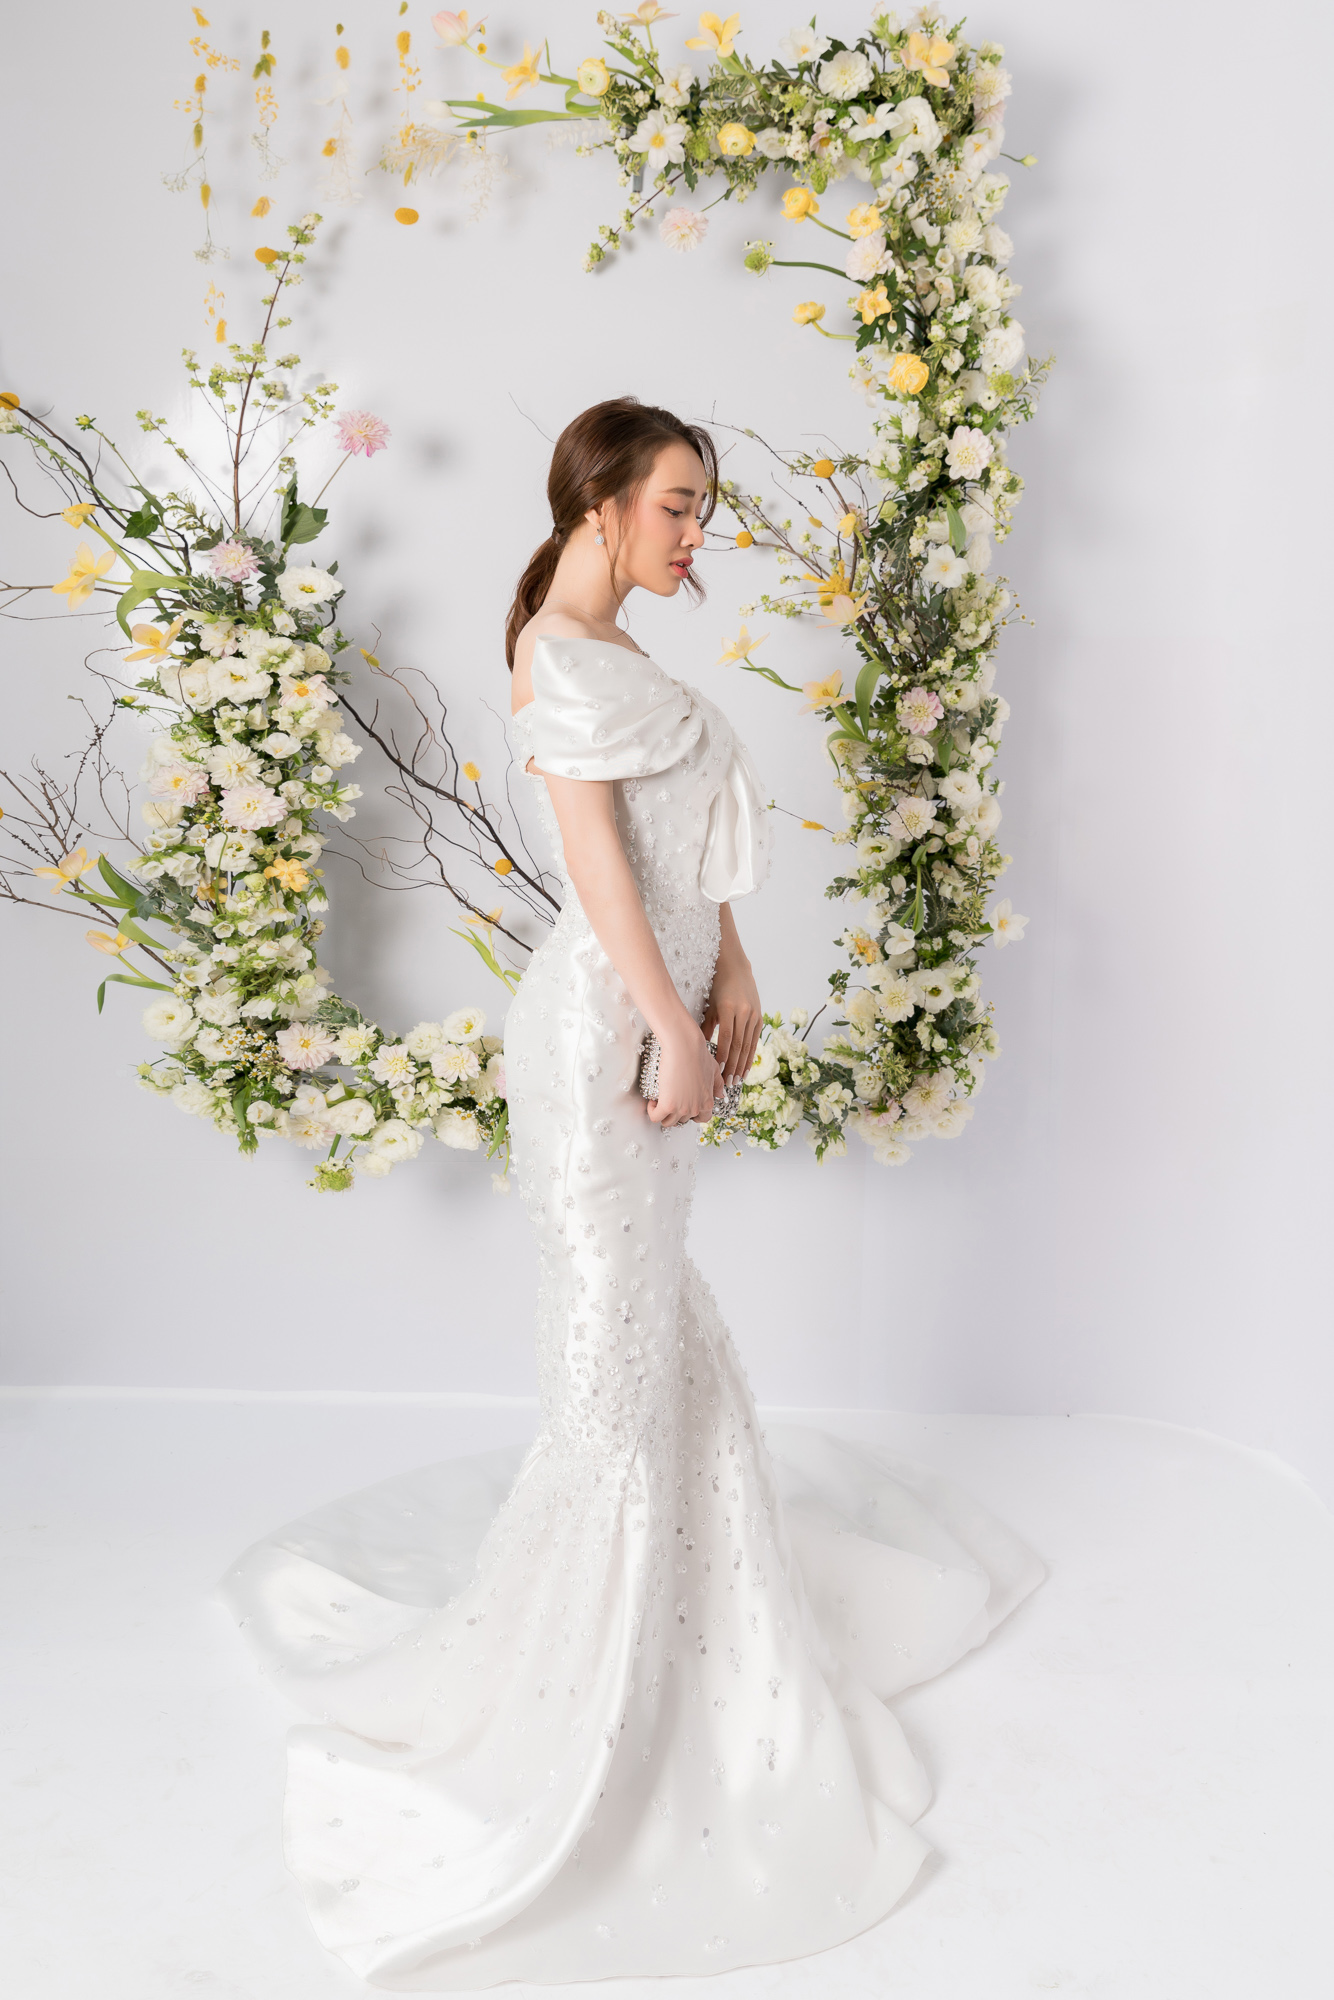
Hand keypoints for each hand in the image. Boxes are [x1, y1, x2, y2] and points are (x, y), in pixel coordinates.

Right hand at [646, 1023, 724, 1128]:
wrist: (684, 1048)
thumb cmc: (698, 1054)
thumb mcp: (714, 1069)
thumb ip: (718, 1084)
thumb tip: (720, 1095)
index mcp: (708, 1102)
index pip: (702, 1119)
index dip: (692, 1115)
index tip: (685, 1107)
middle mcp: (696, 1108)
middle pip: (683, 1120)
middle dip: (676, 1112)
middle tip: (669, 1101)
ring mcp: (682, 1108)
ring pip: (668, 1122)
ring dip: (663, 1114)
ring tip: (659, 1101)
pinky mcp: (668, 1105)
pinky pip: (656, 1117)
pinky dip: (652, 1111)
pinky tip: (652, 1101)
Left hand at [702, 955, 762, 1087]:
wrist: (736, 968)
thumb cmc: (717, 987)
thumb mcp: (710, 1005)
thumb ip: (706, 1026)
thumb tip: (699, 1048)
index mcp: (729, 1008)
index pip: (727, 1037)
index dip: (723, 1055)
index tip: (718, 1071)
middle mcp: (744, 1012)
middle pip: (739, 1044)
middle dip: (733, 1065)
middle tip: (727, 1083)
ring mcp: (754, 1014)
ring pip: (748, 1045)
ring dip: (742, 1064)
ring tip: (736, 1080)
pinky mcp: (760, 1017)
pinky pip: (754, 1040)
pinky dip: (749, 1056)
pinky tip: (745, 1068)